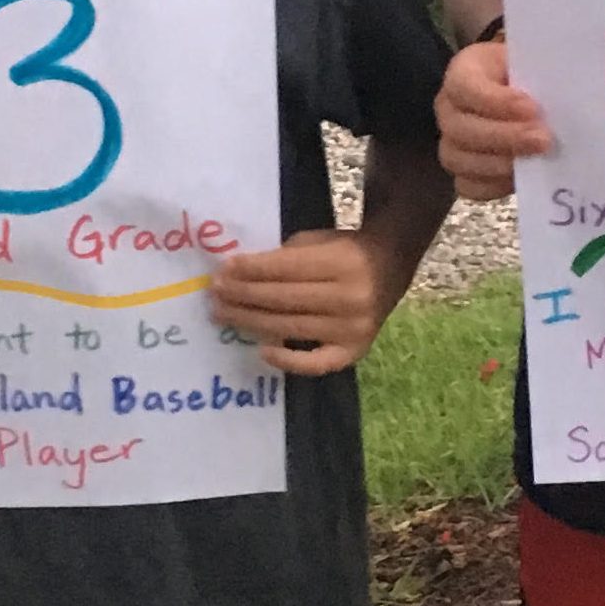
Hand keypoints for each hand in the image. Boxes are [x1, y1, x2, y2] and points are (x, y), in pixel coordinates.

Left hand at [211, 226, 395, 375]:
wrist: (389, 268)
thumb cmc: (345, 252)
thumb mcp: (317, 241)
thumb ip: (284, 258)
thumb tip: (238, 274)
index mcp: (341, 263)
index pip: (284, 269)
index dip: (251, 270)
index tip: (223, 270)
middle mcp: (349, 298)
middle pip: (284, 300)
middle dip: (243, 295)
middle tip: (215, 294)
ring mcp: (352, 329)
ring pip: (291, 328)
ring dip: (251, 321)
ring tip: (223, 314)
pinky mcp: (354, 351)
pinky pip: (317, 364)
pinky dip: (288, 361)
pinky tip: (262, 350)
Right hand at [435, 37, 549, 202]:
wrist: (525, 93)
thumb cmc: (531, 73)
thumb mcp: (534, 62)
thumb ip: (542, 74)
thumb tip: (573, 91)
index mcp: (464, 70)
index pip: (465, 86)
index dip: (496, 101)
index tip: (533, 107)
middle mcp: (448, 107)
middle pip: (461, 128)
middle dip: (505, 137)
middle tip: (544, 140)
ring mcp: (451, 141)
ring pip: (458, 159)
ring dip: (499, 165)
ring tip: (536, 162)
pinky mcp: (462, 170)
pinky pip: (466, 185)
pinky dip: (492, 186)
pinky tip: (521, 179)